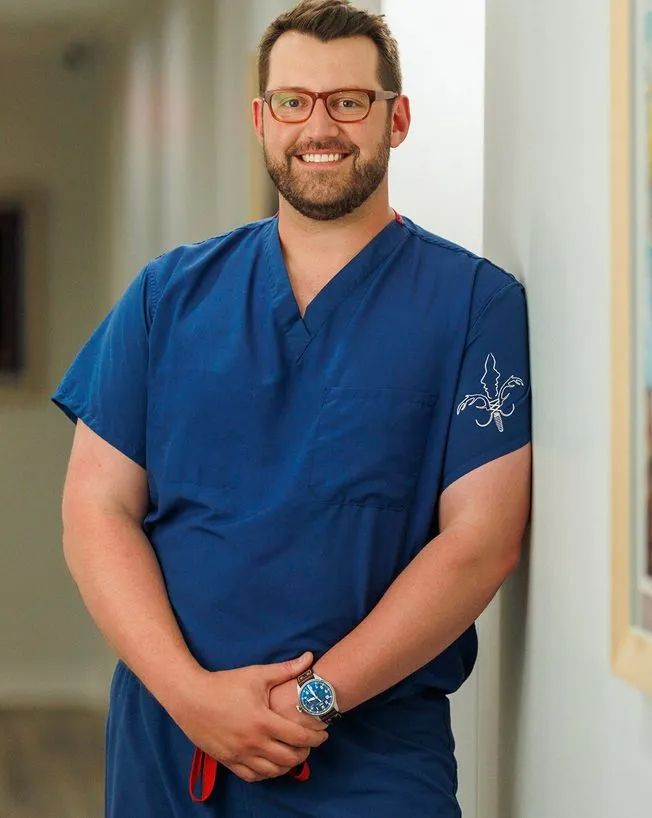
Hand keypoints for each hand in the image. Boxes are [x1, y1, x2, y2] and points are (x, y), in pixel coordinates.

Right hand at [168, 651, 328, 782]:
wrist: (190, 697)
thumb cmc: (225, 684)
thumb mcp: (256, 675)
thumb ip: (286, 670)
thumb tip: (310, 657)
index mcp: (263, 721)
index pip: (299, 737)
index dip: (316, 737)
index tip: (324, 733)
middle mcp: (253, 742)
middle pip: (290, 758)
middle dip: (306, 752)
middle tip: (310, 743)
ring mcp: (239, 754)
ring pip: (273, 771)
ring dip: (288, 765)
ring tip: (294, 753)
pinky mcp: (228, 761)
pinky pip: (253, 776)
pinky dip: (267, 773)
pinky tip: (272, 763)